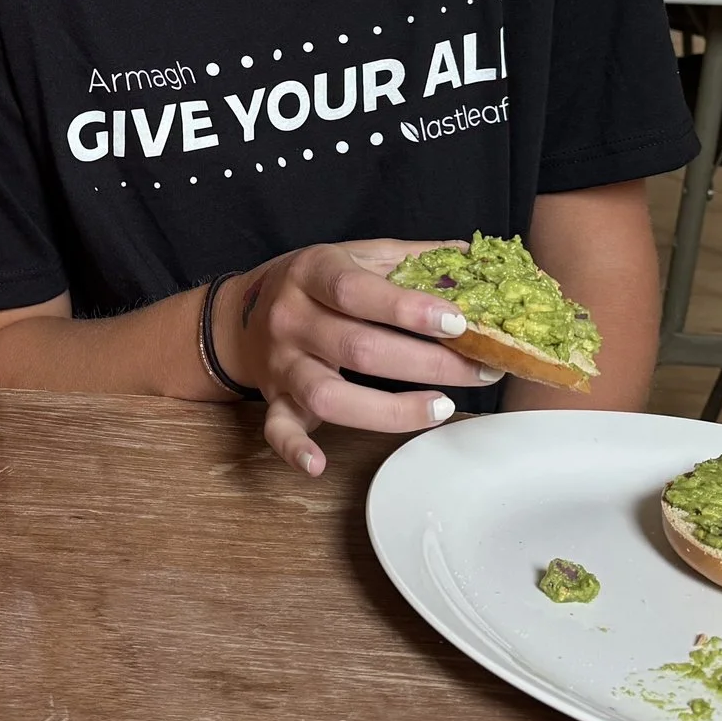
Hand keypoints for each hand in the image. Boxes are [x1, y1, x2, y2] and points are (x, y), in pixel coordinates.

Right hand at [220, 238, 498, 475]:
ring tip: (441, 408)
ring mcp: (282, 363)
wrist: (240, 314)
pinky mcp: (274, 399)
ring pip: (328, 395)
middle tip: (481, 370)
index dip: (407, 309)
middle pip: (358, 348)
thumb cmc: (314, 284)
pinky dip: (295, 450)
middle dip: (428, 364)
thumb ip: (410, 258)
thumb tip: (472, 259)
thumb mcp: (354, 254)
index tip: (458, 323)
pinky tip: (319, 465)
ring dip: (389, 410)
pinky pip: (277, 429)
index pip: (356, 291)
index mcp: (313, 272)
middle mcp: (292, 318)